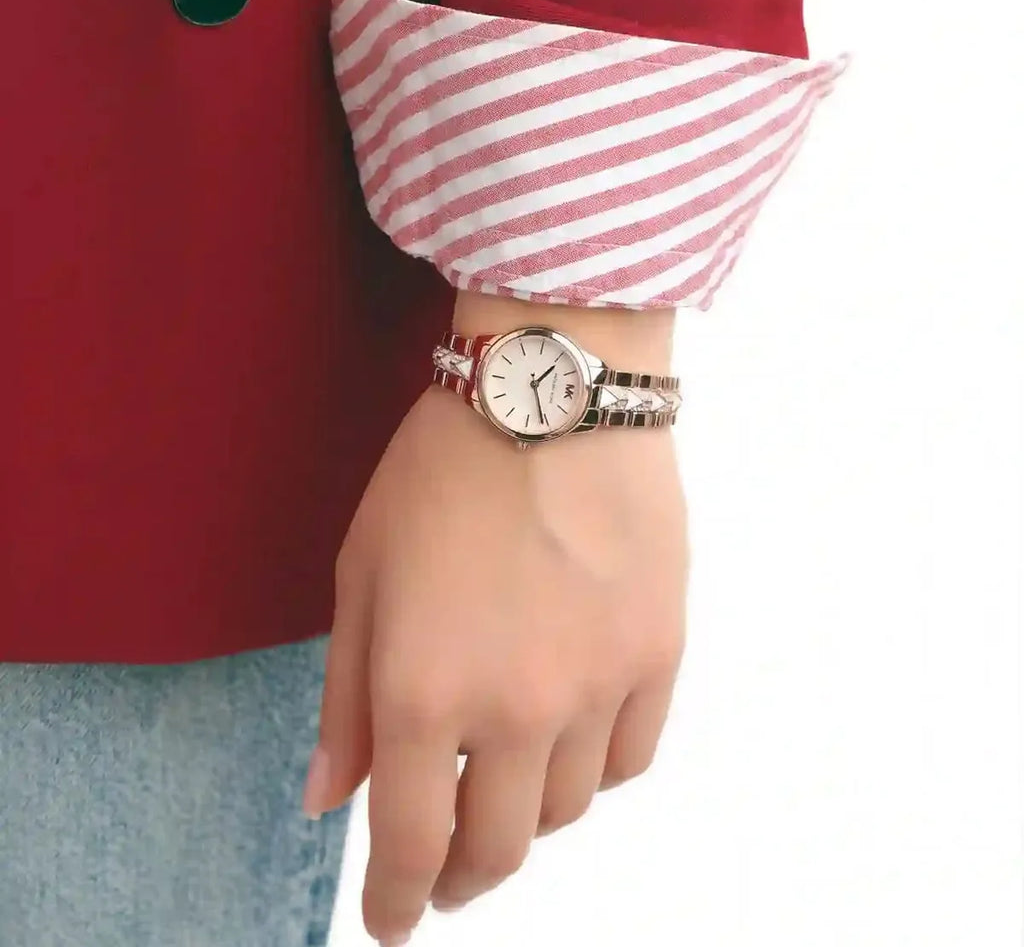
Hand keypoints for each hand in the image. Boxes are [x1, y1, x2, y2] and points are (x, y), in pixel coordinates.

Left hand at [304, 379, 688, 944]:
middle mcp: (519, 709)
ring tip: (507, 775)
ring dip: (528, 811)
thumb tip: (331, 798)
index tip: (394, 921)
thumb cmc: (439, 471)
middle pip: (499, 849)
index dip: (397, 900)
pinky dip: (595, 769)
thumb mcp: (362, 575)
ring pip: (569, 808)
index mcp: (425, 692)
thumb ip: (346, 698)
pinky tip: (573, 736)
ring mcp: (599, 685)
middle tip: (447, 865)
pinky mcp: (658, 653)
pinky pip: (632, 756)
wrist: (552, 391)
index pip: (409, 843)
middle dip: (463, 874)